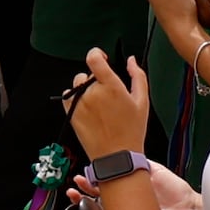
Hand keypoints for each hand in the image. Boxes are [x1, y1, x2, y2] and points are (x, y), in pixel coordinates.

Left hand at [64, 49, 149, 164]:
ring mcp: (80, 104)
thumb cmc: (132, 131)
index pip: (93, 58)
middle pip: (88, 74)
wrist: (117, 156)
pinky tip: (88, 109)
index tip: (102, 58)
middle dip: (97, 80)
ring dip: (85, 89)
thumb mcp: (142, 101)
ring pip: (78, 85)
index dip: (97, 53)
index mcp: (110, 86)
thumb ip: (137, 76)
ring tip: (99, 106)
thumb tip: (130, 60)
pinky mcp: (71, 114)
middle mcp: (92, 93)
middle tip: (108, 96)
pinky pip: (68, 97)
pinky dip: (75, 98)